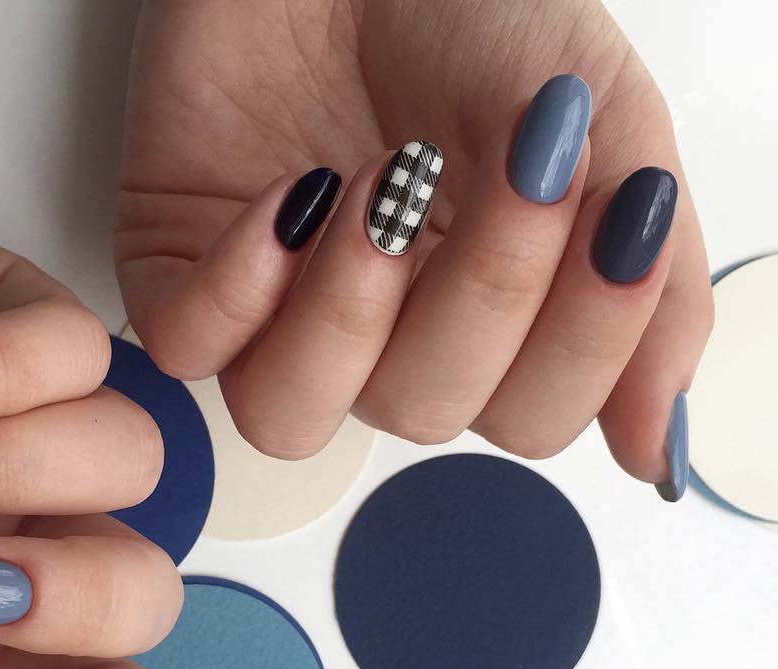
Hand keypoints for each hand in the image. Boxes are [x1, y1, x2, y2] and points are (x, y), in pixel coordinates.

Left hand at [115, 0, 711, 493]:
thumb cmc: (472, 18)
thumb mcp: (603, 133)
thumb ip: (648, 292)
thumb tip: (655, 455)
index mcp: (480, 330)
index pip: (527, 419)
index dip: (576, 349)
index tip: (616, 218)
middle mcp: (377, 346)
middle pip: (419, 417)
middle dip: (477, 299)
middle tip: (516, 171)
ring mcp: (272, 321)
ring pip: (289, 419)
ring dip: (347, 316)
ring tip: (379, 191)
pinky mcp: (181, 279)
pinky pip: (188, 349)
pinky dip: (236, 288)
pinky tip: (290, 196)